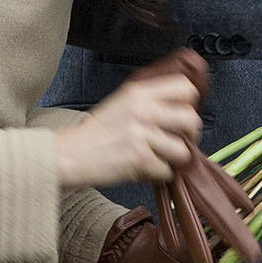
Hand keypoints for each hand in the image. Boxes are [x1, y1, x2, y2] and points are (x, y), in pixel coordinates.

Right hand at [55, 65, 202, 188]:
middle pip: (191, 119)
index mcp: (139, 92)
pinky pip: (166, 171)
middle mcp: (142, 110)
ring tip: (158, 158)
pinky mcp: (139, 159)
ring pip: (182, 150)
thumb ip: (150, 100)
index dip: (190, 103)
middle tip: (178, 141)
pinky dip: (157, 175)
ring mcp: (141, 134)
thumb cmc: (96, 133)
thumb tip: (182, 105)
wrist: (70, 154)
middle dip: (190, 135)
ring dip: (173, 159)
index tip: (182, 113)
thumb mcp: (122, 103)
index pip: (185, 87)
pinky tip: (144, 169)